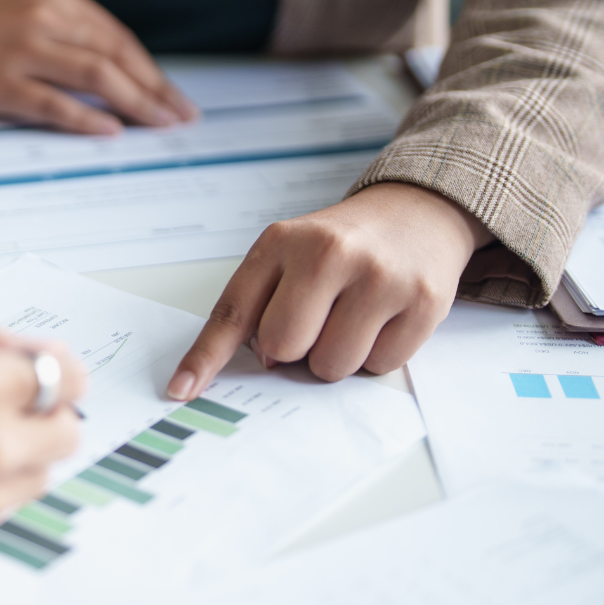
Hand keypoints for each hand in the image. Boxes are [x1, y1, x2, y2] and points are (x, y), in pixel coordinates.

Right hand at [0, 0, 197, 133]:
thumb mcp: (28, 10)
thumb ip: (70, 32)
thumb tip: (119, 73)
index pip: (118, 38)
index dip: (151, 71)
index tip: (173, 96)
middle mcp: (44, 18)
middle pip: (116, 57)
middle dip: (155, 90)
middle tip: (180, 117)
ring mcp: (23, 51)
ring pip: (96, 78)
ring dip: (135, 104)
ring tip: (158, 125)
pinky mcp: (2, 83)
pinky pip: (55, 104)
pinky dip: (88, 118)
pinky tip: (111, 131)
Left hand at [168, 182, 493, 398]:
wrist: (414, 214)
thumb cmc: (338, 246)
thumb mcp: (288, 255)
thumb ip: (261, 303)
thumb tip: (260, 362)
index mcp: (281, 243)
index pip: (233, 312)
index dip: (204, 357)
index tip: (180, 390)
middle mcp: (328, 253)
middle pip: (283, 347)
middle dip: (293, 351)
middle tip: (314, 322)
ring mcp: (379, 277)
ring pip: (333, 366)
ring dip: (336, 357)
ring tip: (351, 316)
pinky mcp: (423, 301)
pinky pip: (381, 366)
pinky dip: (377, 354)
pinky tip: (383, 318)